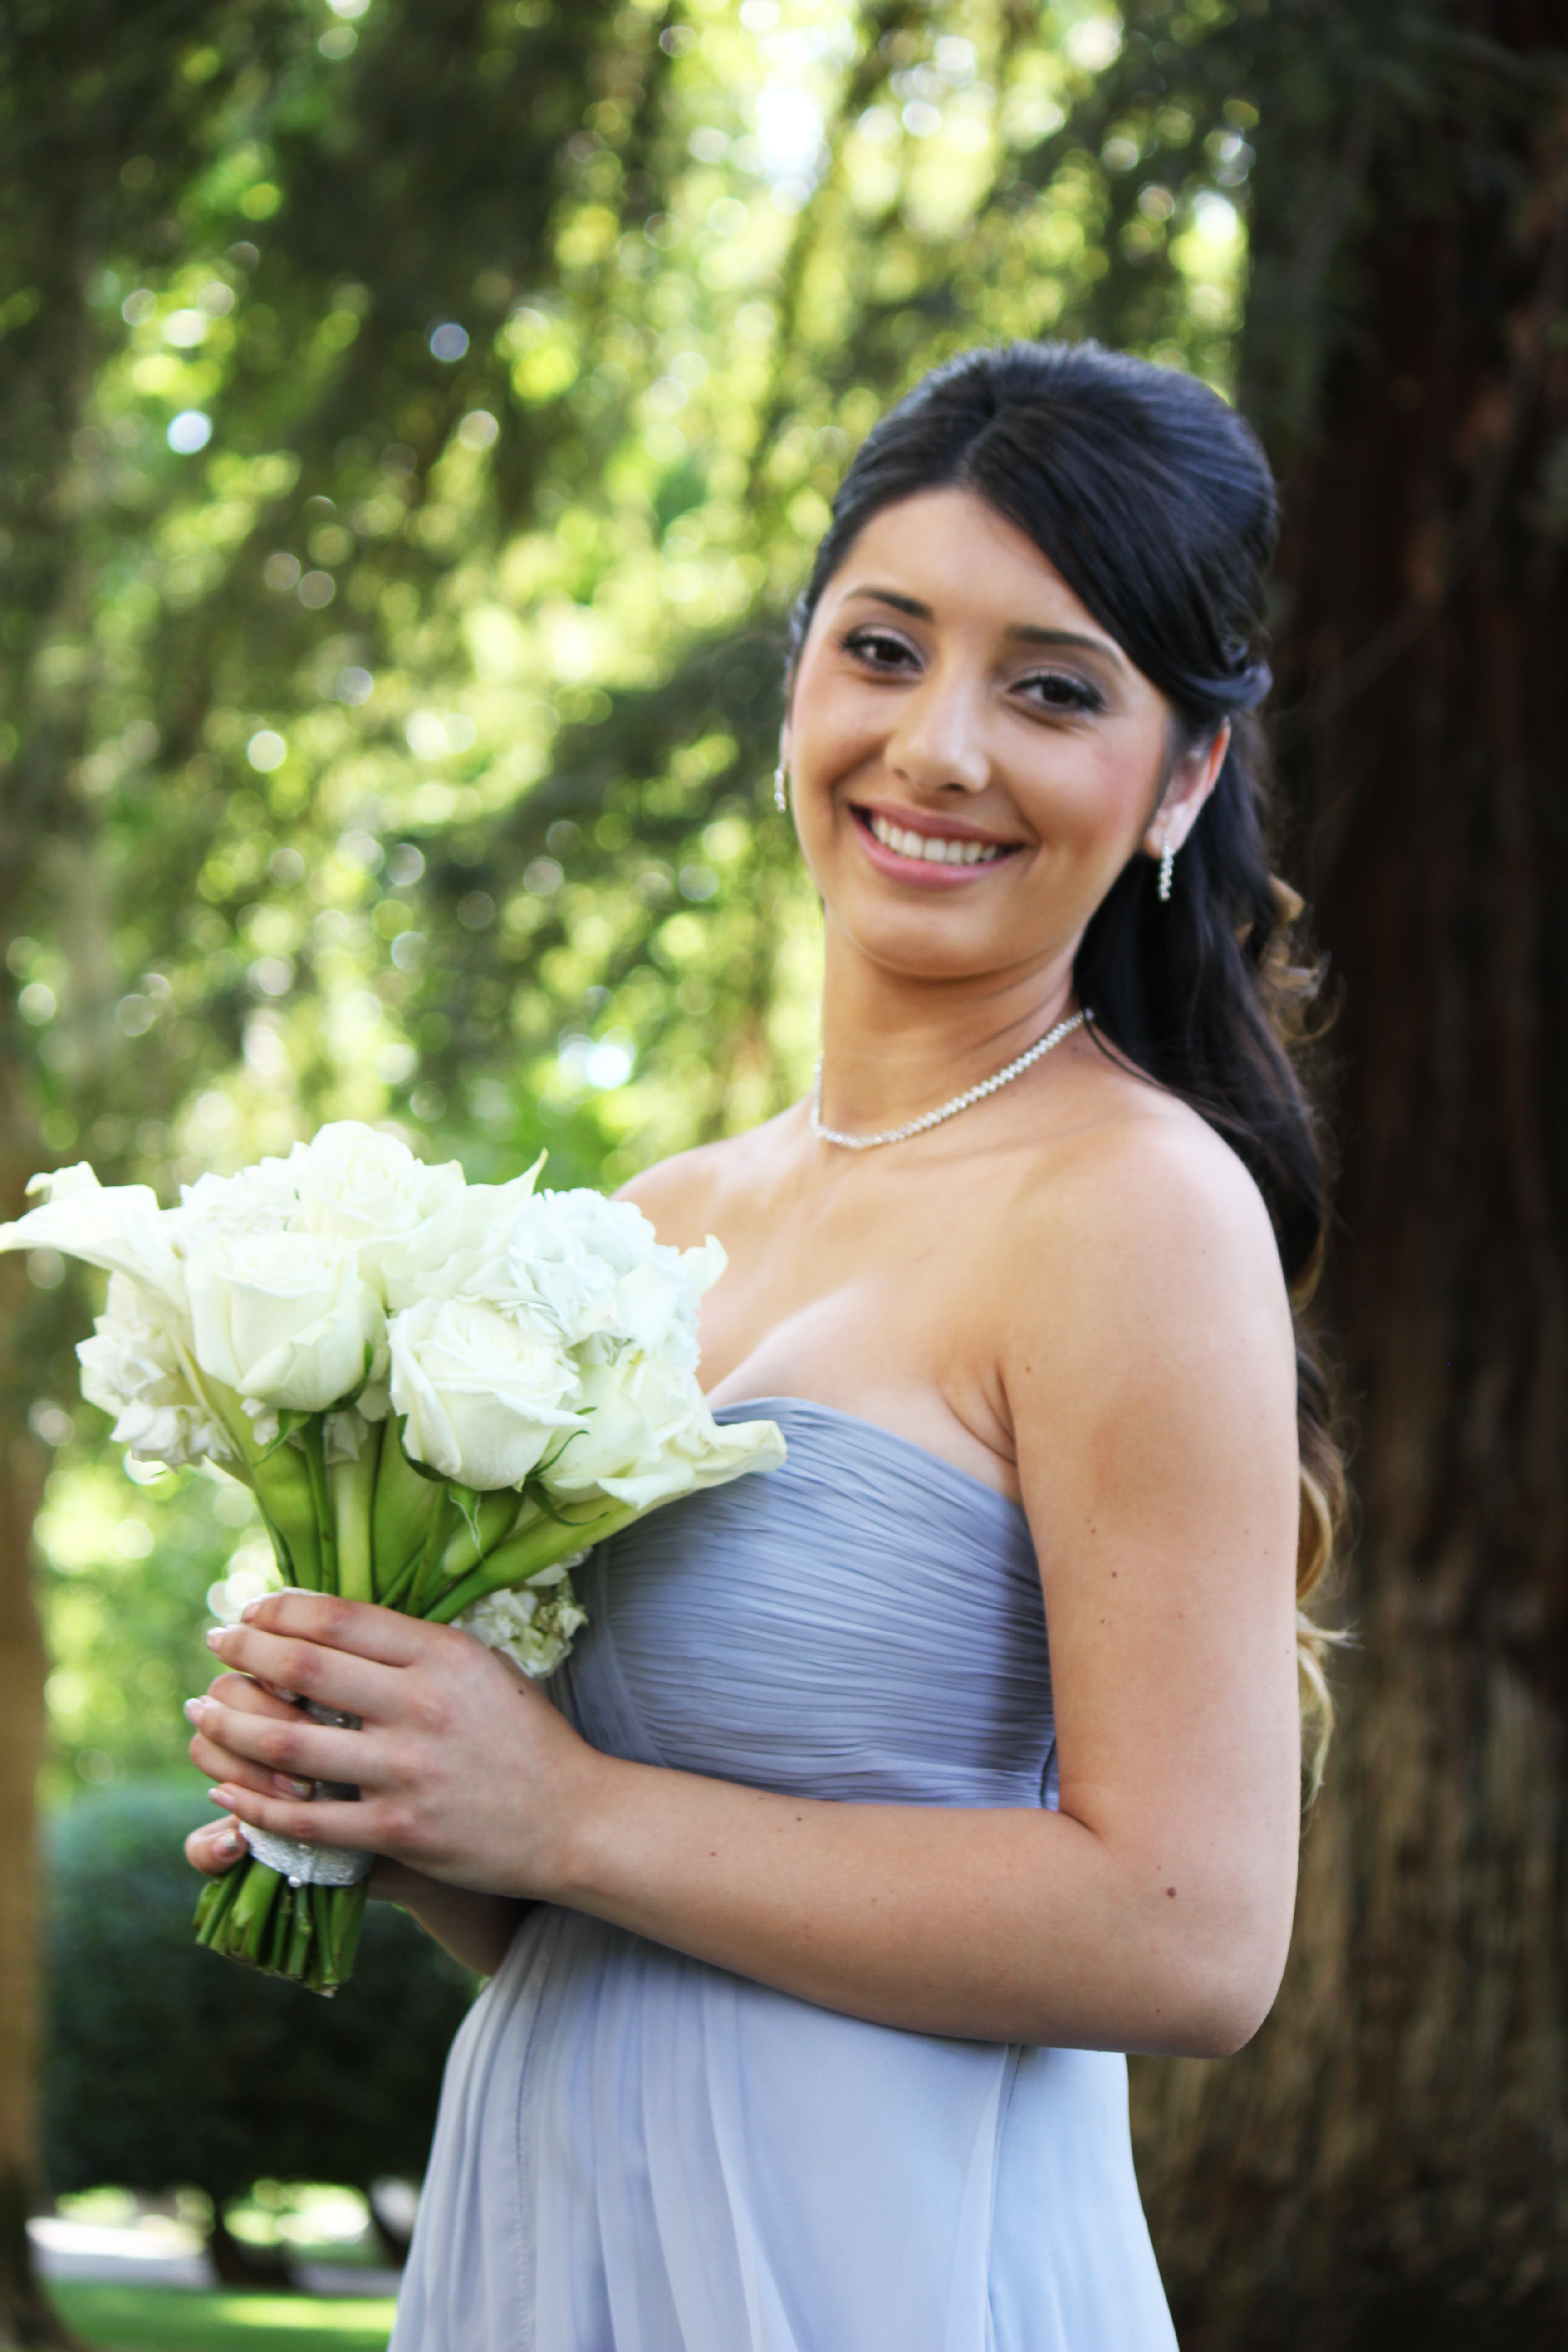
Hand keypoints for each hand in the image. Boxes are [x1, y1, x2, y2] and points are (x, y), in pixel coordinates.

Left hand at [185, 1592, 607, 1899]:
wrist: (573, 1818)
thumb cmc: (523, 1735)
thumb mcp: (481, 1666)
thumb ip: (414, 1648)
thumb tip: (330, 1623)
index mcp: (443, 1655)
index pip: (339, 1618)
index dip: (281, 1608)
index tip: (250, 1609)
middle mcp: (422, 1707)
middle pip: (303, 1668)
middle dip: (243, 1652)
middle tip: (214, 1644)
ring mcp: (407, 1772)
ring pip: (288, 1743)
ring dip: (228, 1725)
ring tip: (201, 1711)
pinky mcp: (398, 1831)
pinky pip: (304, 1819)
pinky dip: (253, 1805)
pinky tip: (226, 1791)